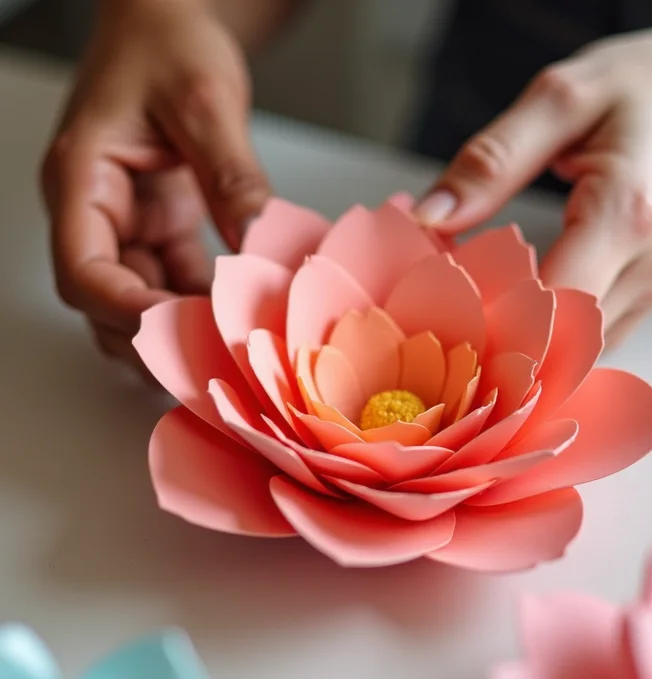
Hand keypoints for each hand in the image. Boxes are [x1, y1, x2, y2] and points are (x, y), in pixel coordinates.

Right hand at [41, 0, 268, 371]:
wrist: (170, 19)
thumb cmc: (169, 43)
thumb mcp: (206, 103)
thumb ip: (231, 175)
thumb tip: (261, 244)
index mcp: (81, 179)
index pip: (83, 270)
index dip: (126, 312)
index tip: (181, 333)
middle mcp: (95, 211)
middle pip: (106, 302)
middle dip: (154, 337)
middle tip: (212, 362)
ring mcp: (126, 223)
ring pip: (140, 300)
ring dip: (180, 328)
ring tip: (231, 350)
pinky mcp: (159, 226)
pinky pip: (174, 281)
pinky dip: (203, 303)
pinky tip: (241, 313)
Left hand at [414, 27, 651, 346]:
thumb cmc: (645, 90)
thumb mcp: (561, 98)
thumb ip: (492, 160)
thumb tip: (428, 217)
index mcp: (624, 214)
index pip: (547, 309)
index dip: (484, 323)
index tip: (434, 306)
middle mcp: (644, 268)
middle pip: (554, 346)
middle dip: (488, 339)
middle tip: (437, 311)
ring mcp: (648, 292)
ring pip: (568, 357)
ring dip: (511, 344)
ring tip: (466, 307)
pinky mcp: (642, 300)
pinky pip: (583, 345)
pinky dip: (539, 337)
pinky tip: (505, 306)